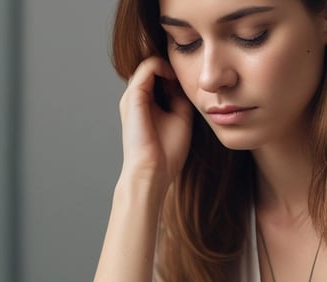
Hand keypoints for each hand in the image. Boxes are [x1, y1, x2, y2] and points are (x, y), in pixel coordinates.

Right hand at [118, 57, 192, 187]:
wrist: (153, 172)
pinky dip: (162, 66)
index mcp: (145, 104)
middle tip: (190, 70)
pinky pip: (147, 68)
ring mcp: (132, 97)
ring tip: (182, 72)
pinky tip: (175, 76)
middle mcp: (136, 98)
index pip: (157, 76)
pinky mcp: (134, 98)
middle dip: (171, 65)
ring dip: (168, 64)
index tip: (193, 76)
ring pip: (148, 64)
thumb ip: (180, 98)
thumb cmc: (166, 153)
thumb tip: (185, 81)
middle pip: (152, 68)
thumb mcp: (180, 118)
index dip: (174, 71)